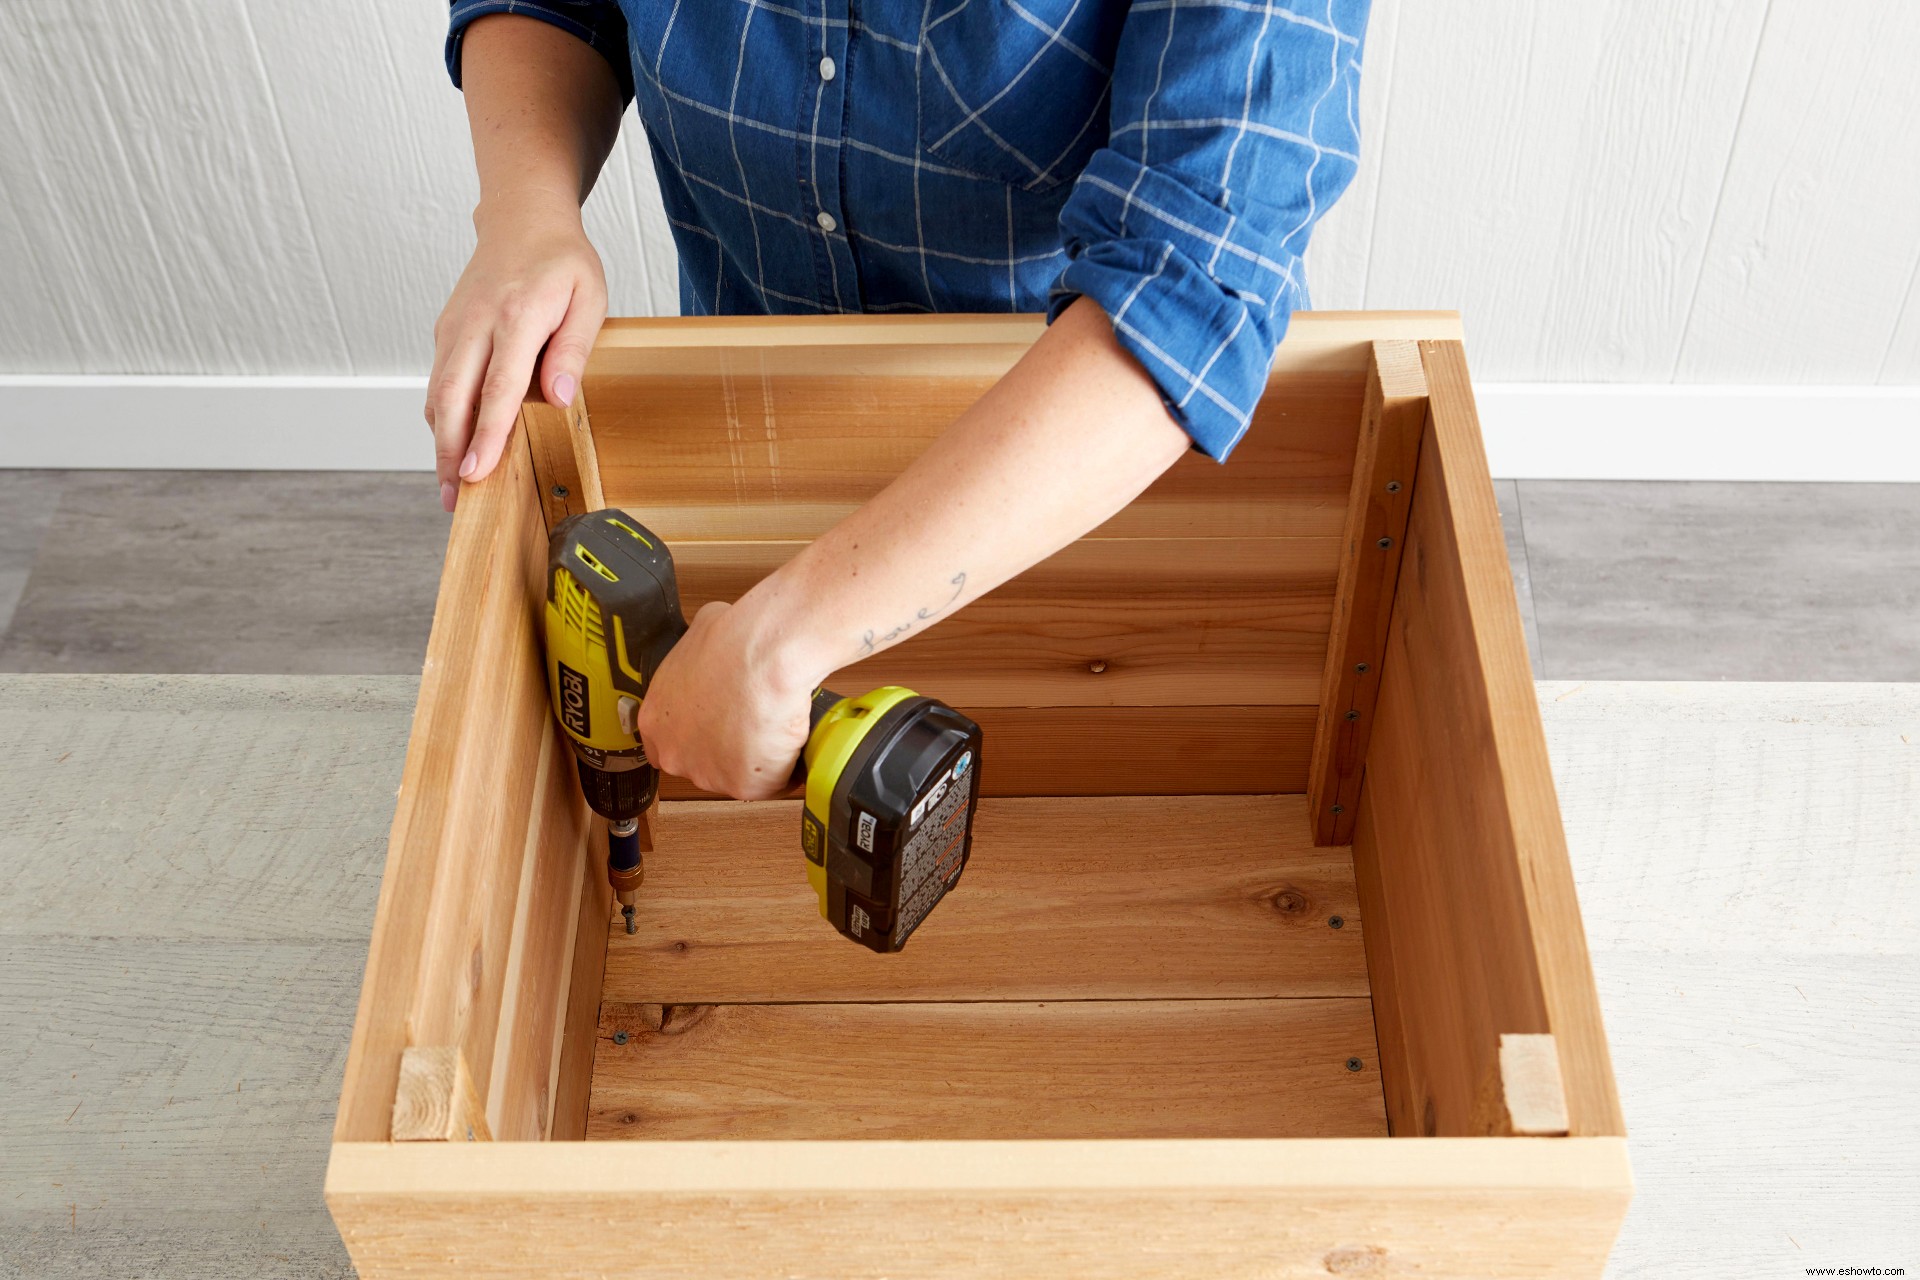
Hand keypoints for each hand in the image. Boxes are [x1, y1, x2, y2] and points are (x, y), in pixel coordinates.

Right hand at [425, 195, 605, 510]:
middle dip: (449, 451)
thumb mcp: (588, 297)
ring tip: (450, 487)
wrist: (521, 217)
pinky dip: (440, 418)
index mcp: (516, 315)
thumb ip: (573, 349)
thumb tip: (559, 398)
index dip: (486, 434)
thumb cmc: (561, 260)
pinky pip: (439, 381)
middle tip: (454, 498)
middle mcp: (476, 323)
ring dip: (439, 441)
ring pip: (437, 393)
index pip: (497, 387)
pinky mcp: (446, 332)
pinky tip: (451, 446)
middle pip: (452, 397)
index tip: (475, 472)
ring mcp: (454, 327)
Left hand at [635, 600, 816, 800]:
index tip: (719, 725)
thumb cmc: (734, 641)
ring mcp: (708, 774)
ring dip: (758, 757)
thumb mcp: (699, 637)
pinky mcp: (744, 787)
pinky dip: (787, 764)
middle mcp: (675, 752)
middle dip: (728, 749)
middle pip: (703, 763)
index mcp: (656, 719)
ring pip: (738, 774)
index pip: (669, 742)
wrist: (764, 655)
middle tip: (753, 724)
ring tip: (776, 724)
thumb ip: (697, 661)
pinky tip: (793, 736)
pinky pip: (773, 783)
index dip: (699, 733)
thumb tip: (714, 650)